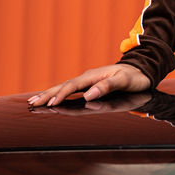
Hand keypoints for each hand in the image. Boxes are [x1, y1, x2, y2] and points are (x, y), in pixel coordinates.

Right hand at [27, 64, 151, 108]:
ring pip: (65, 88)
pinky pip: (70, 90)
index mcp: (94, 76)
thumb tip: (89, 95)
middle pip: (64, 86)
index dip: (61, 95)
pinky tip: (52, 100)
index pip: (73, 86)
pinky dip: (59, 95)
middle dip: (48, 95)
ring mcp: (88, 81)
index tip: (50, 104)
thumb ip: (107, 86)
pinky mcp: (90, 85)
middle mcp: (88, 77)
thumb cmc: (135, 77)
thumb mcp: (124, 81)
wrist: (142, 70)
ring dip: (50, 95)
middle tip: (32, 103)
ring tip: (35, 101)